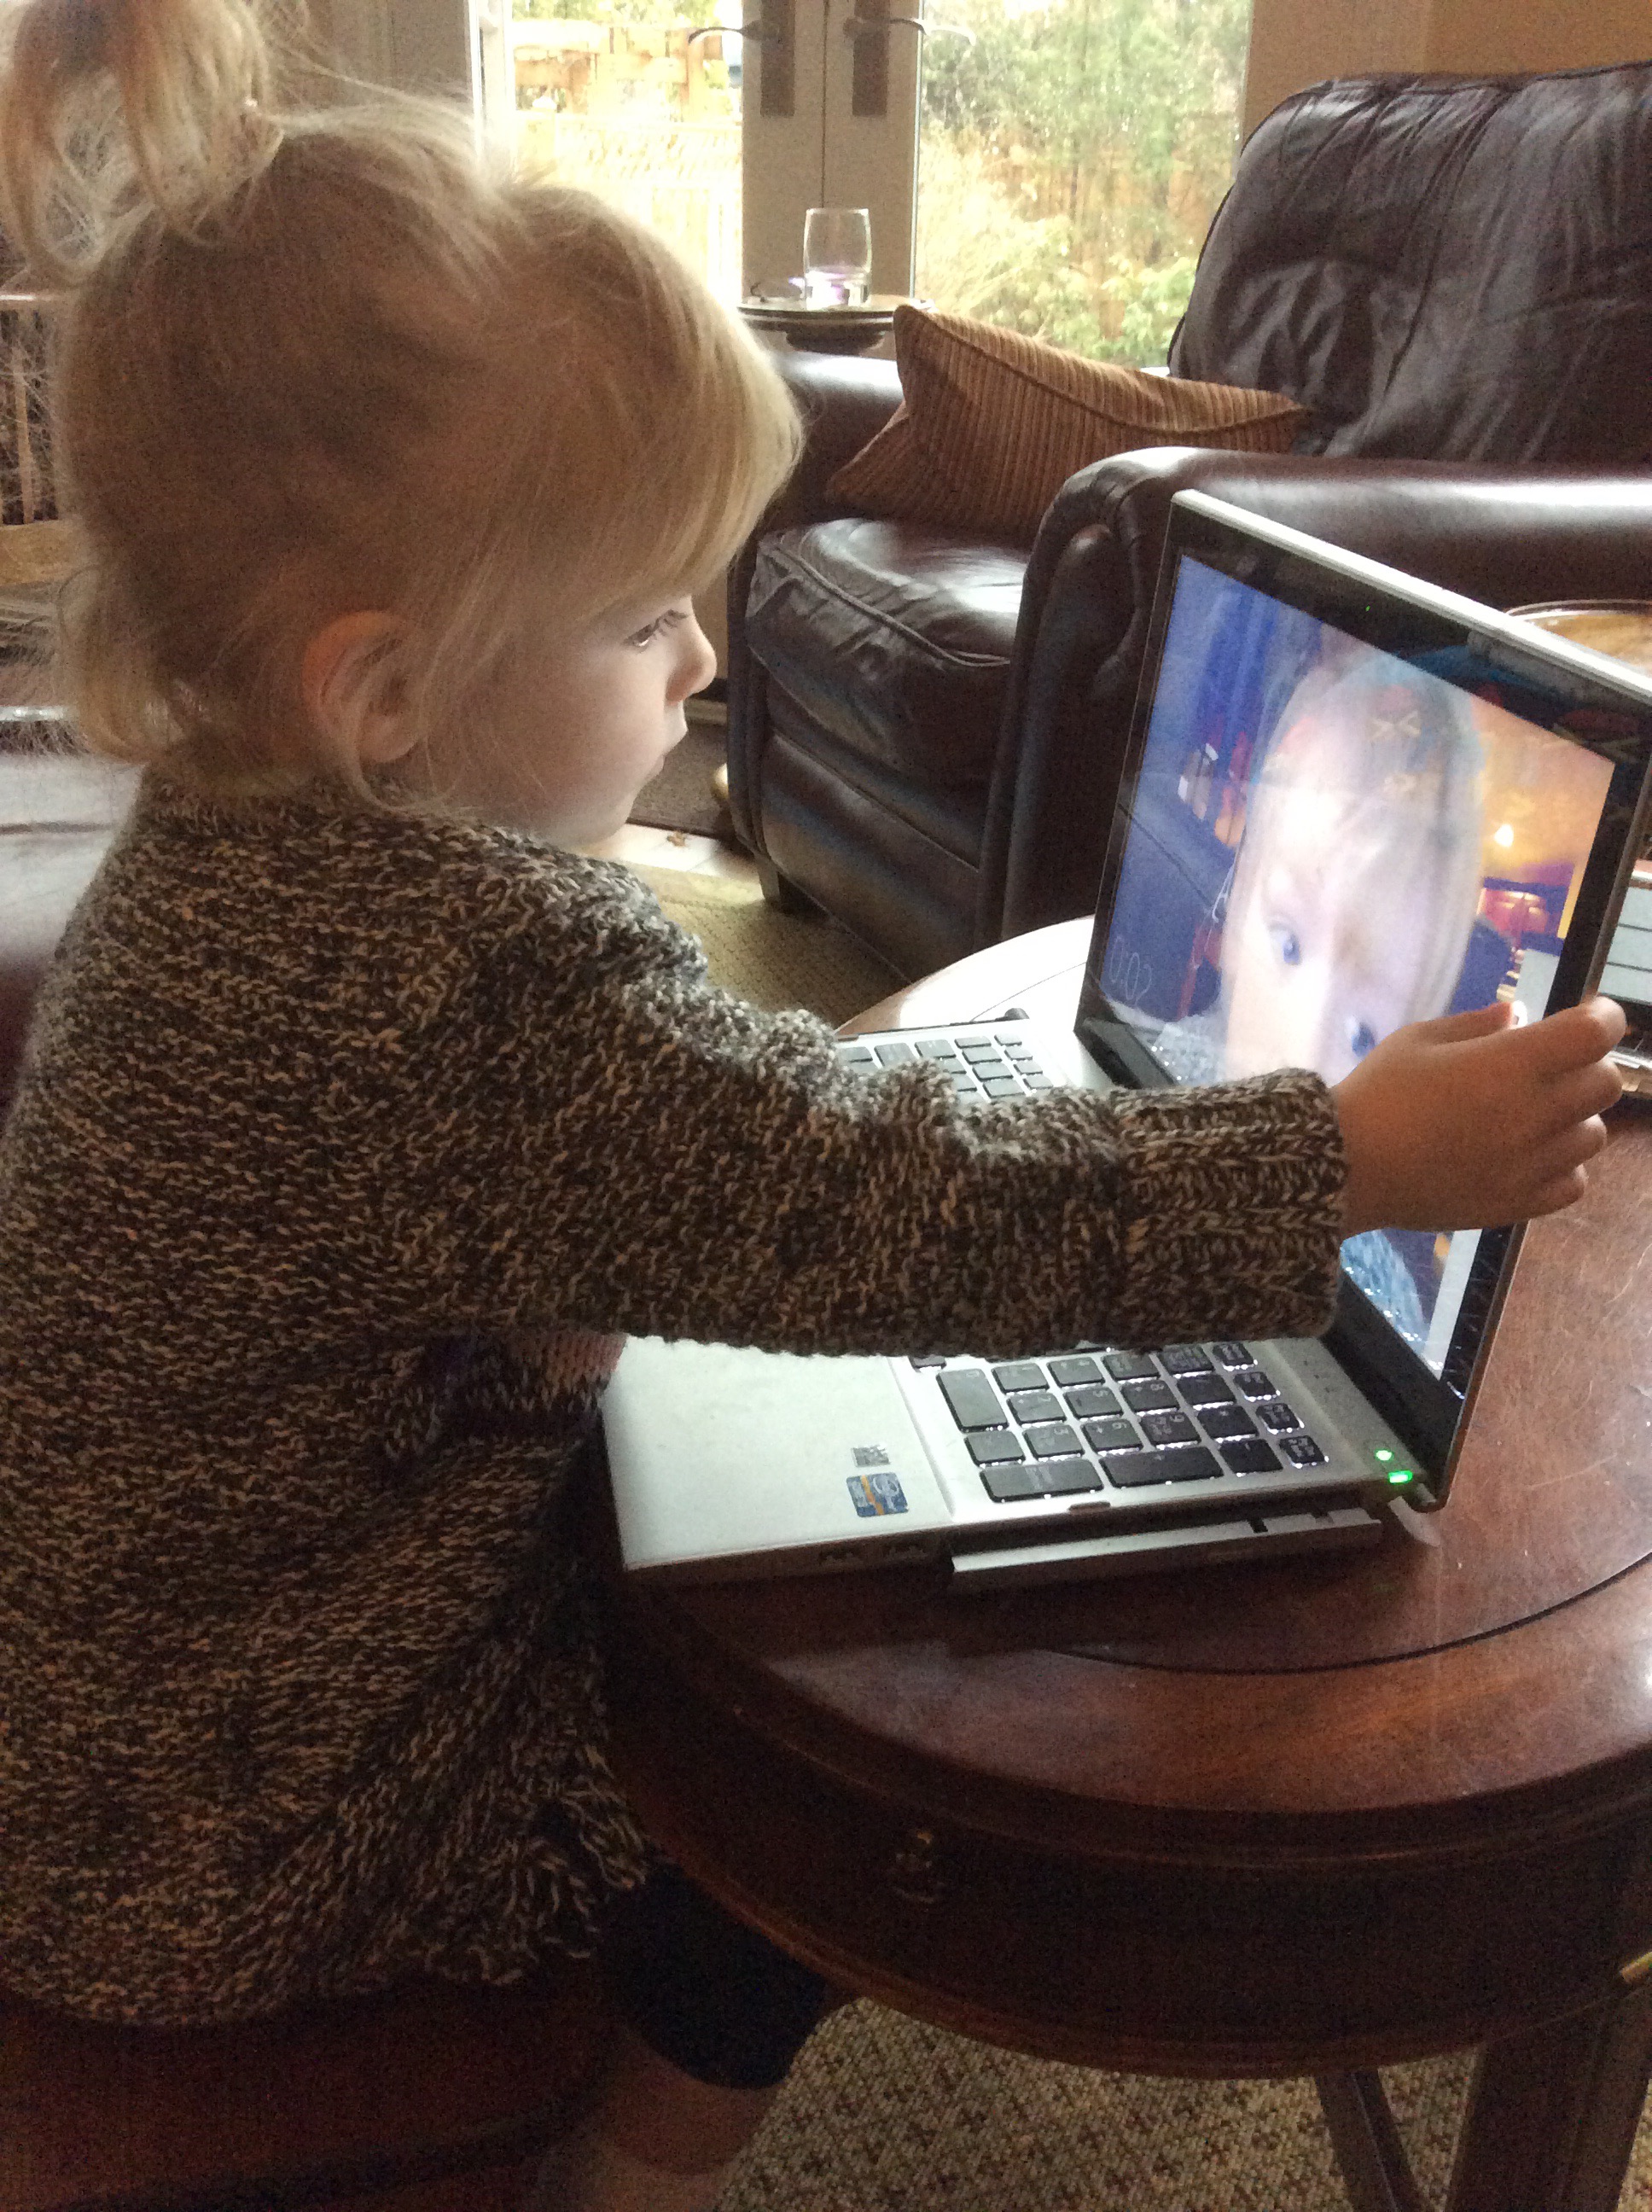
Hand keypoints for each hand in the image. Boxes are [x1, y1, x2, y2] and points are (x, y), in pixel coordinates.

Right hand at [1333, 996, 1626, 1236]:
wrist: (1345, 1168)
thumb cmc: (1377, 1094)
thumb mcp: (1418, 1040)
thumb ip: (1475, 1025)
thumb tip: (1517, 1015)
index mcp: (1508, 1064)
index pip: (1595, 1035)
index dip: (1603, 1017)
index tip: (1589, 1016)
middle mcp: (1531, 1114)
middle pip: (1606, 1083)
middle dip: (1586, 1064)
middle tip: (1551, 1065)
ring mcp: (1529, 1165)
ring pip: (1594, 1135)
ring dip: (1574, 1117)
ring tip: (1535, 1115)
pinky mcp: (1518, 1203)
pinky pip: (1574, 1182)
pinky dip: (1563, 1165)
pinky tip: (1530, 1155)